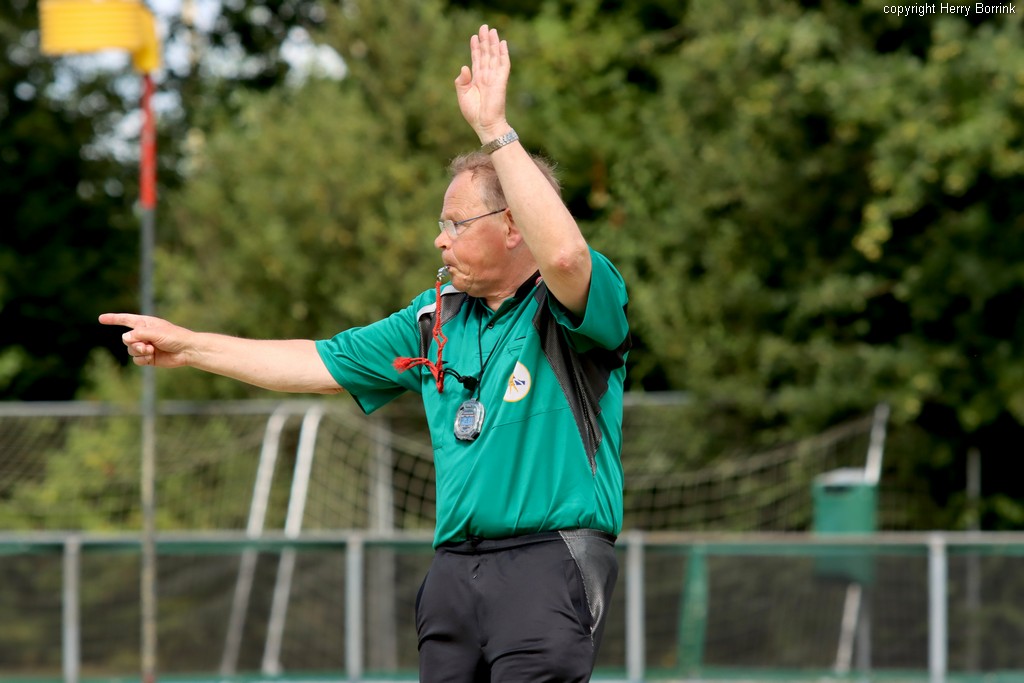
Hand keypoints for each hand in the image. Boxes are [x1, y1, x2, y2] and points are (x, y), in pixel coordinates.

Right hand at [99, 313, 192, 367]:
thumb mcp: (155, 332)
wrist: (187, 350)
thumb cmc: (174, 337)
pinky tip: (152, 357)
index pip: (125, 320)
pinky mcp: (148, 357)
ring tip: (151, 350)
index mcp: (145, 323)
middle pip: (126, 339)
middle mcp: (143, 334)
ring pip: (130, 351)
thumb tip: (124, 338)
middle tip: (146, 345)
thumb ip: (138, 334)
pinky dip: (142, 359)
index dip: (113, 319)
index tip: (101, 318)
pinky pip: (137, 360)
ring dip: (139, 351)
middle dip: (134, 343)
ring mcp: (145, 346)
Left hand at [454, 24, 510, 141]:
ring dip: (493, 43)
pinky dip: (503, 53)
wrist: (485, 124)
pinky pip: (503, 64)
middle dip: (485, 41)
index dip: (475, 48)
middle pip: (486, 54)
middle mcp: (486, 76)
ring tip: (491, 30)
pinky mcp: (501, 81)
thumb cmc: (473, 113)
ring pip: (494, 56)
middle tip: (484, 27)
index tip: (474, 37)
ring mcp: (494, 77)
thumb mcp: (463, 95)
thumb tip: (464, 66)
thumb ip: (461, 80)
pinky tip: (502, 43)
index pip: (477, 60)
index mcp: (476, 79)